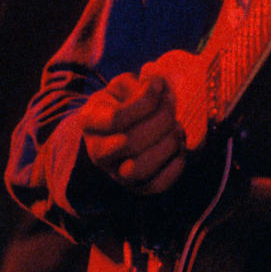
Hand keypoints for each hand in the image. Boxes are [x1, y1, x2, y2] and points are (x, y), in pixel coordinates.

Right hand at [79, 73, 186, 195]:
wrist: (118, 130)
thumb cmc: (122, 103)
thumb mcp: (123, 86)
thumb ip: (139, 84)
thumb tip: (159, 86)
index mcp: (90, 122)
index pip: (117, 118)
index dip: (145, 101)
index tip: (159, 87)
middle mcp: (97, 152)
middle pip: (131, 142)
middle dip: (161, 120)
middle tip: (171, 105)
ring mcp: (116, 173)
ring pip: (141, 168)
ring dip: (168, 143)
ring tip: (176, 126)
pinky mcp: (137, 187)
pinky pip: (158, 185)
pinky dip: (176, 164)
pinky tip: (179, 144)